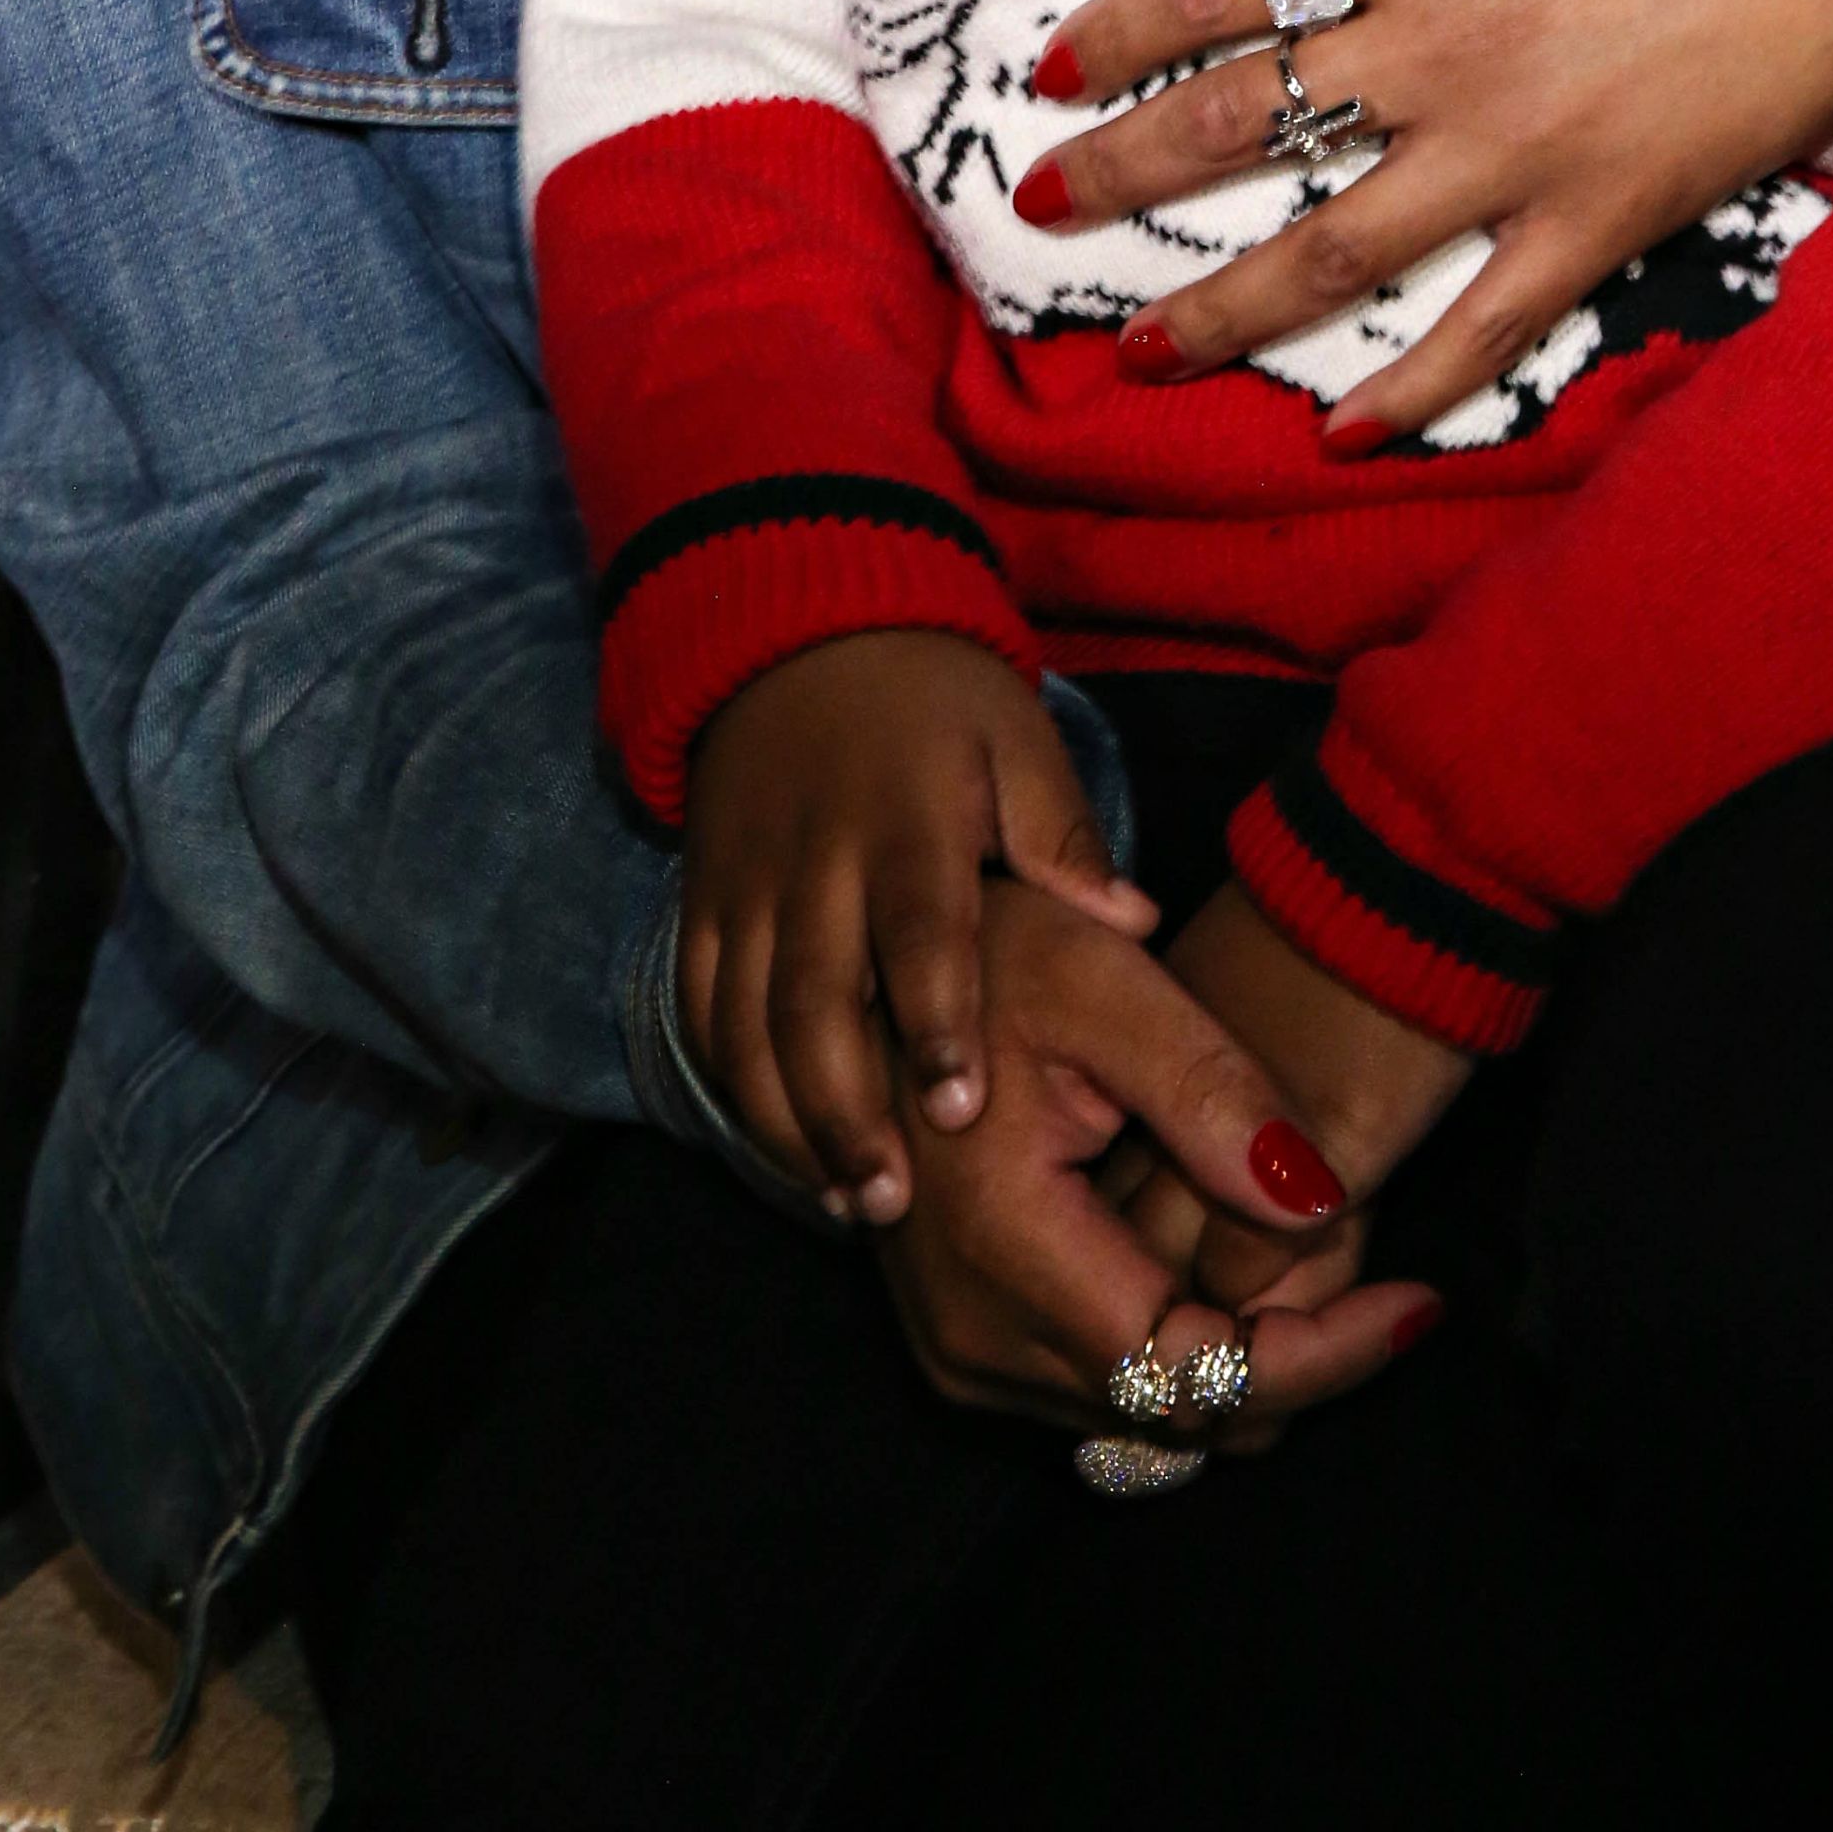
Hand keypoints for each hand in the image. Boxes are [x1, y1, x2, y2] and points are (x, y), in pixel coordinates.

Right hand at [681, 631, 1154, 1223]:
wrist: (793, 627)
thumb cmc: (935, 701)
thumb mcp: (1015, 740)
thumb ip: (1063, 837)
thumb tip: (1133, 923)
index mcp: (902, 821)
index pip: (916, 929)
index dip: (936, 1021)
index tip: (961, 1111)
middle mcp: (811, 862)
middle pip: (811, 1001)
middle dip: (844, 1110)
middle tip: (890, 1204)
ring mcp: (743, 886)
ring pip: (743, 1023)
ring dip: (786, 1120)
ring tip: (843, 1203)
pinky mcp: (700, 903)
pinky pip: (699, 1007)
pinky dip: (732, 1086)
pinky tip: (784, 1150)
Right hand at [880, 879, 1442, 1429]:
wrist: (871, 973)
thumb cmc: (986, 955)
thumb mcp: (1101, 979)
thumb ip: (1211, 1091)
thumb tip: (1318, 1204)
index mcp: (1002, 1249)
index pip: (1198, 1372)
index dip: (1323, 1355)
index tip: (1422, 1303)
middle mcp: (972, 1337)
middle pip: (1187, 1415)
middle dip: (1298, 1355)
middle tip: (1381, 1267)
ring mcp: (963, 1353)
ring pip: (1157, 1414)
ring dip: (1249, 1353)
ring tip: (1317, 1252)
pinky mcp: (970, 1347)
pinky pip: (1114, 1387)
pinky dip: (1193, 1345)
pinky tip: (1238, 1261)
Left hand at [1025, 0, 1832, 442]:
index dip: (1116, 32)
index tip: (1049, 74)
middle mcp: (1440, 44)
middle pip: (1240, 122)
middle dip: (1120, 172)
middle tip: (1039, 209)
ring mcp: (1516, 145)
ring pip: (1331, 245)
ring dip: (1221, 305)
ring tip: (1136, 348)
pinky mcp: (1599, 217)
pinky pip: (1483, 325)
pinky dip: (1409, 390)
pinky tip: (1338, 433)